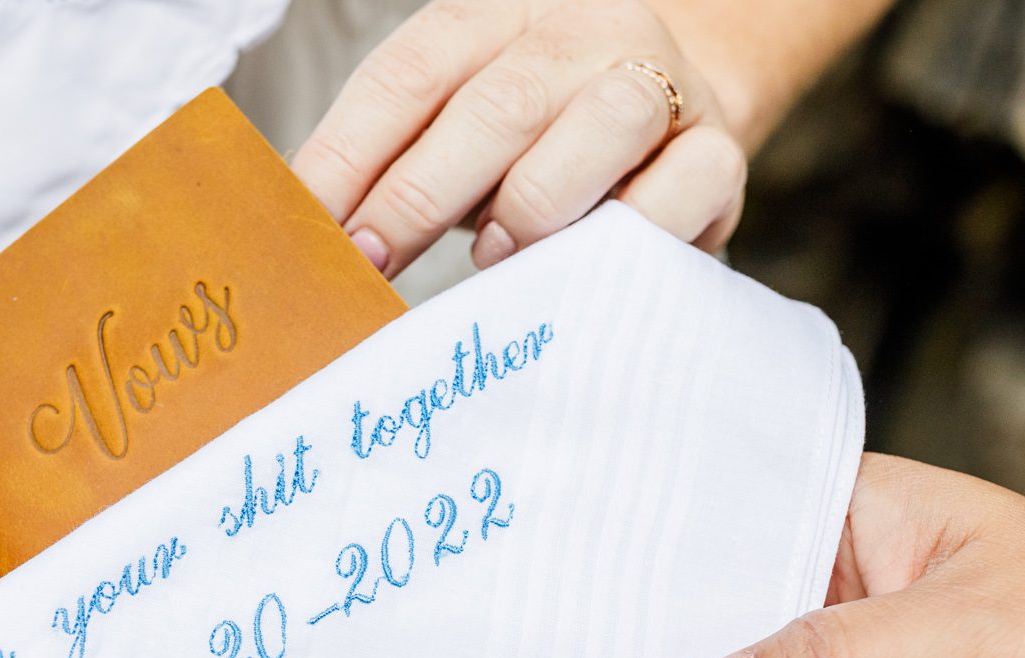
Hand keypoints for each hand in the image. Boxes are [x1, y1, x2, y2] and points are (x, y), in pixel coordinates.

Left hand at [292, 0, 751, 275]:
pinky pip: (683, 187)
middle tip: (372, 263)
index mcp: (495, 14)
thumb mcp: (454, 128)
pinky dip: (631, 233)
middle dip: (419, 194)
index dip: (349, 156)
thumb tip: (307, 232)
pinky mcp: (717, 152)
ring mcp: (657, 84)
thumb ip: (392, 162)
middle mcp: (581, 30)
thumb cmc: (535, 141)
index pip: (408, 76)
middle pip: (496, 104)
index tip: (310, 230)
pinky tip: (585, 265)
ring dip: (533, 203)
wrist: (673, 117)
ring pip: (603, 123)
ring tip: (491, 255)